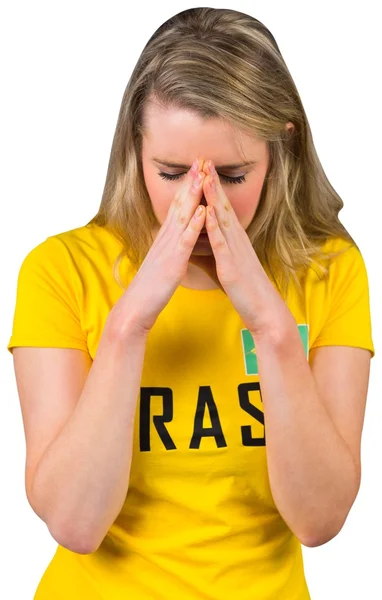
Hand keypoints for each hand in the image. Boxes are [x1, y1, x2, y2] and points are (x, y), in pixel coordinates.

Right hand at [108, 159, 206, 336]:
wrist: (137, 306)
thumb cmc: (151, 287)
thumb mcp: (162, 261)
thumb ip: (169, 246)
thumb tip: (176, 237)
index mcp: (165, 238)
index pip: (177, 206)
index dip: (187, 187)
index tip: (197, 169)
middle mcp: (166, 238)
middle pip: (180, 204)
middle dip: (191, 182)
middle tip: (201, 160)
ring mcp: (169, 248)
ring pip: (183, 216)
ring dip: (193, 195)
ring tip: (203, 175)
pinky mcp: (173, 261)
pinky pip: (185, 240)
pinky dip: (194, 224)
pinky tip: (203, 211)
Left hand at [190, 160, 289, 336]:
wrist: (264, 309)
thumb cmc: (245, 289)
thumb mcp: (229, 265)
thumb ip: (216, 250)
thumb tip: (203, 241)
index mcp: (235, 240)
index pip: (222, 208)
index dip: (213, 188)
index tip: (204, 169)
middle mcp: (237, 240)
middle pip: (223, 206)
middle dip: (213, 183)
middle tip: (204, 160)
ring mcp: (235, 251)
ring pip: (222, 219)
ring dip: (213, 197)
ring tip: (205, 176)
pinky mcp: (231, 266)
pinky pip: (221, 243)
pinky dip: (213, 227)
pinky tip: (207, 213)